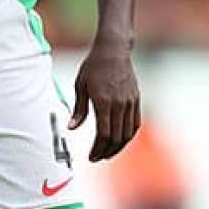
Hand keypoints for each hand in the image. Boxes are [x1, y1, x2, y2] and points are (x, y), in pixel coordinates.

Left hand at [68, 41, 140, 161]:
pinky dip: (128, 135)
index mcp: (103, 101)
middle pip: (116, 137)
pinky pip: (135, 123)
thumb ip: (79, 109)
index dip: (98, 149)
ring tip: (107, 152)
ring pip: (127, 133)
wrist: (114, 50)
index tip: (91, 157)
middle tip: (97, 158)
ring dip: (118, 146)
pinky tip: (120, 140)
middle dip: (106, 151)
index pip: (103, 134)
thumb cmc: (93, 66)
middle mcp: (119, 104)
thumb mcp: (80, 85)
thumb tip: (72, 128)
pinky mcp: (136, 99)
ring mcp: (130, 102)